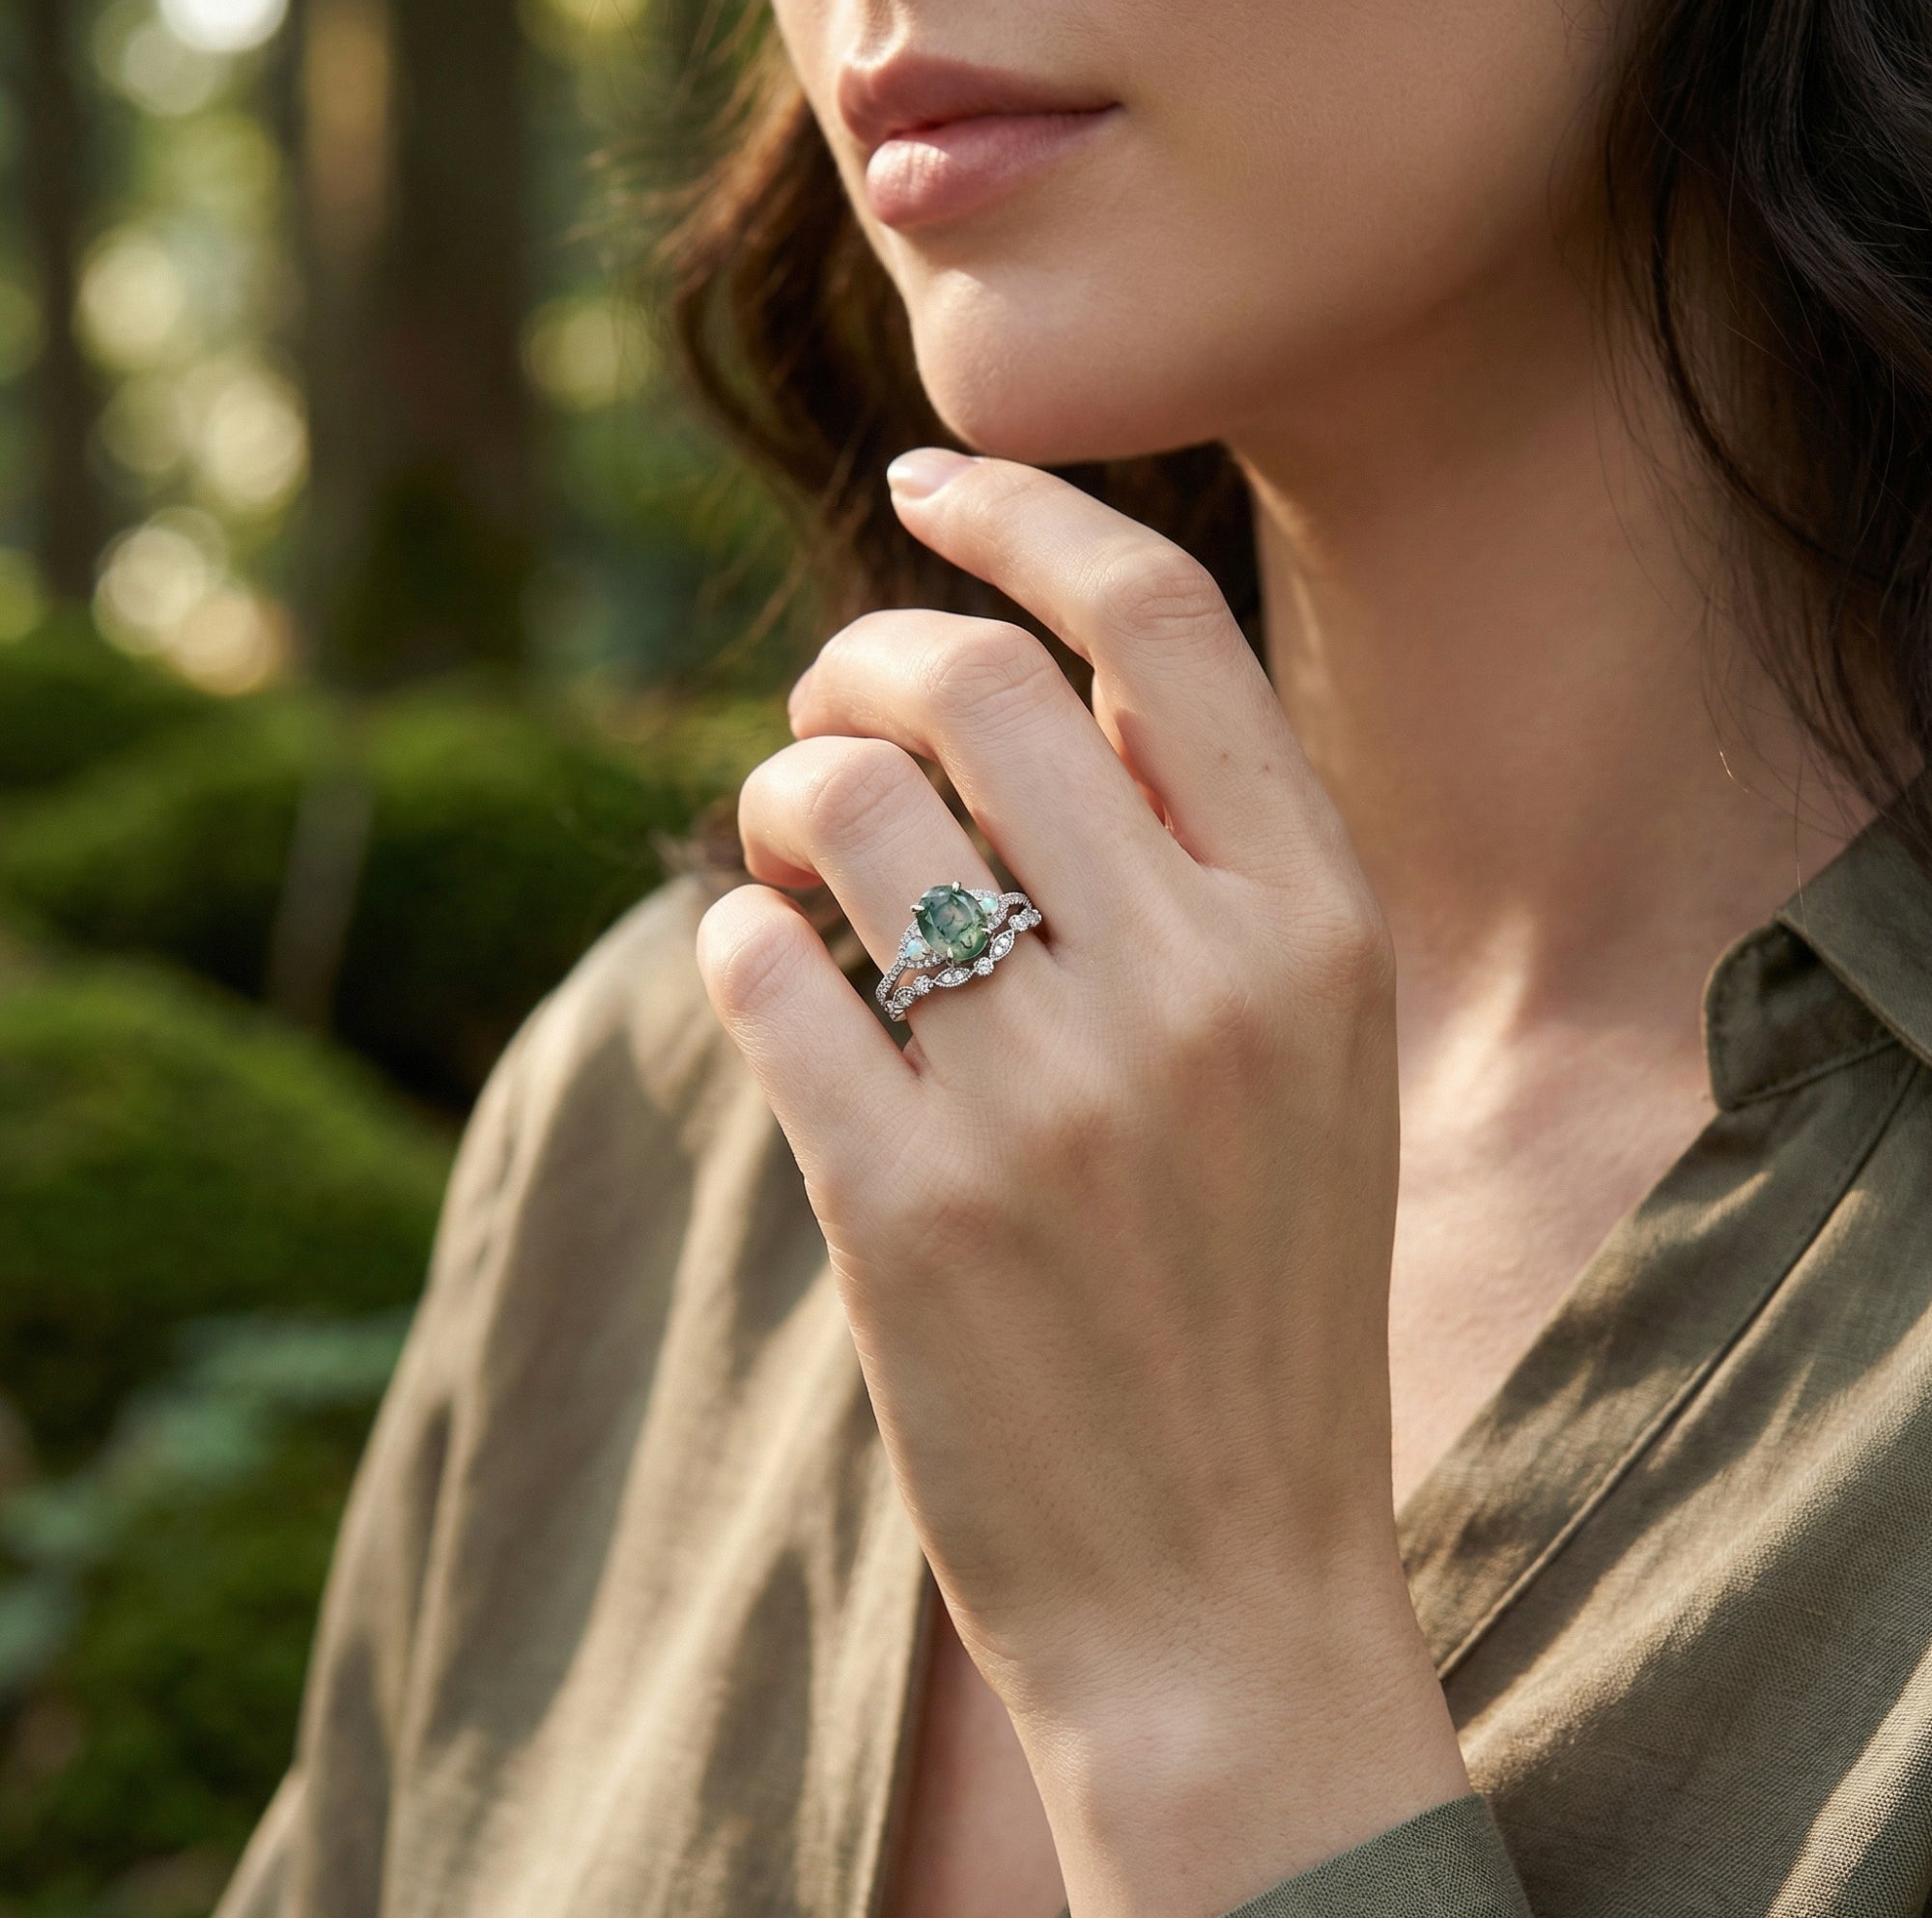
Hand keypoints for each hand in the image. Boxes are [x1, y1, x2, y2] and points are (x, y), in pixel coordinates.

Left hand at [696, 451, 1466, 1916]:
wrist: (1223, 1590)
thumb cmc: (1256, 1302)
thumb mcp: (1308, 1060)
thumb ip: (1209, 859)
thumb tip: (1036, 663)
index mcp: (1321, 921)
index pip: (1158, 619)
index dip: (1024, 514)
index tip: (928, 481)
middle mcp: (1199, 979)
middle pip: (968, 678)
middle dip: (857, 655)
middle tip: (826, 711)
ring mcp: (1048, 1092)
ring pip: (838, 799)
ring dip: (783, 796)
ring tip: (797, 861)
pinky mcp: (904, 1200)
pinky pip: (754, 962)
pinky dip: (737, 940)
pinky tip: (775, 984)